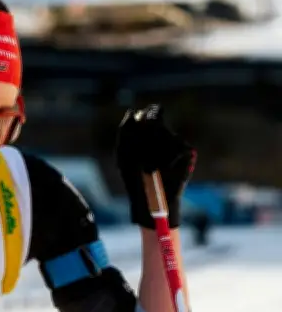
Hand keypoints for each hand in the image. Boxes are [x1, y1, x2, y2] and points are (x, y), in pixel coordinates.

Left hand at [115, 105, 195, 228]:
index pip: (149, 113)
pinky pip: (178, 146)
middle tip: (140, 153)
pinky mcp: (187, 152)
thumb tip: (131, 112)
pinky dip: (167, 158)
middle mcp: (164, 134)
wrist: (151, 199)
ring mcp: (176, 142)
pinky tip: (163, 169)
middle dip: (145, 135)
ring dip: (154, 151)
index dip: (143, 118)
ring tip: (149, 168)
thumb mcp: (124, 155)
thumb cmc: (134, 179)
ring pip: (166, 133)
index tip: (137, 128)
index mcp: (147, 133)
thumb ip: (125, 132)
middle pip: (156, 120)